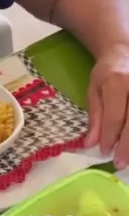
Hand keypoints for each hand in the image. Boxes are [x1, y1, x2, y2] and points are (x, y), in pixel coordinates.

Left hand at [85, 44, 128, 167]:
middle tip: (121, 163)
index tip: (105, 152)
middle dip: (128, 146)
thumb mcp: (94, 91)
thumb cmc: (107, 73)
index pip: (115, 116)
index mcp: (118, 82)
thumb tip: (90, 144)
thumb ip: (95, 118)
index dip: (110, 137)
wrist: (124, 52)